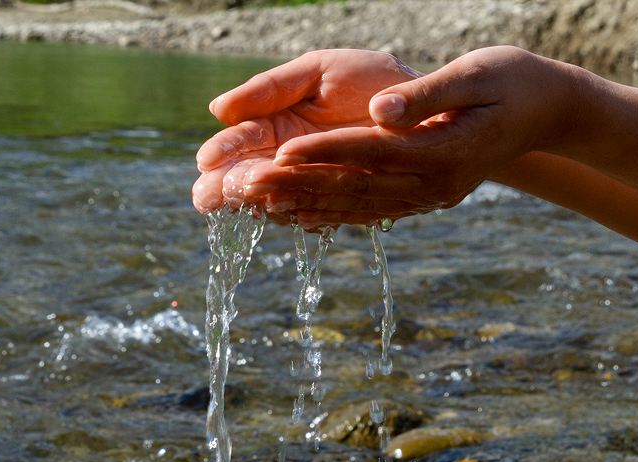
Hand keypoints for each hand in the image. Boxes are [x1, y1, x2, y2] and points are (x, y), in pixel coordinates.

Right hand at [192, 49, 424, 216]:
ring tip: (250, 198)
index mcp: (277, 122)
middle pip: (249, 178)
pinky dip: (303, 212)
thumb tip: (218, 109)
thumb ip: (270, 88)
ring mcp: (315, 182)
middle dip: (229, 186)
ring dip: (263, 200)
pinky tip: (288, 211)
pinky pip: (318, 212)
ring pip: (278, 198)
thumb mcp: (317, 72)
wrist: (430, 102)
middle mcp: (290, 158)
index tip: (207, 160)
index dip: (223, 151)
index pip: (240, 141)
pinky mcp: (344, 201)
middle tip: (210, 195)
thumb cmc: (369, 79)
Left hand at [269, 47, 587, 211]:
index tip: (279, 153)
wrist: (550, 111)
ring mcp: (428, 197)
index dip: (323, 152)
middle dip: (296, 187)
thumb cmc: (513, 81)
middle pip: (353, 188)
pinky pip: (369, 210)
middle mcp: (432, 184)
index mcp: (442, 153)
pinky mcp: (423, 197)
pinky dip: (330, 214)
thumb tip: (379, 112)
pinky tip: (293, 215)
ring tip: (254, 203)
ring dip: (302, 205)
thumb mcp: (476, 76)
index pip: (370, 152)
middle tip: (244, 186)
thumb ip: (424, 96)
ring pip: (355, 206)